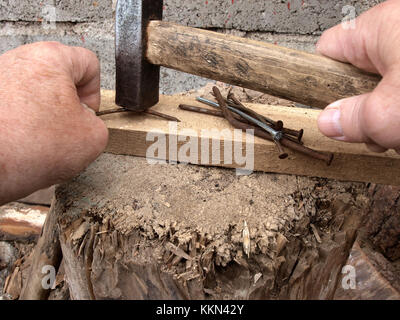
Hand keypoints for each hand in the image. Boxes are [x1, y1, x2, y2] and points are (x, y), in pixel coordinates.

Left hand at [0, 42, 107, 204]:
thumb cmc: (28, 146)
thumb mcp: (93, 138)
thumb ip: (98, 124)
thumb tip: (85, 125)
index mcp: (50, 58)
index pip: (89, 63)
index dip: (94, 93)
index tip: (87, 115)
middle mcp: (19, 61)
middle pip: (59, 79)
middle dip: (67, 108)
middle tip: (67, 131)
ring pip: (36, 96)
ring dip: (45, 118)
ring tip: (41, 142)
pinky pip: (15, 108)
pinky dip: (23, 126)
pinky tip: (23, 145)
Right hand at [316, 0, 399, 153]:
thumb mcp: (391, 112)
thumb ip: (353, 119)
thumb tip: (328, 122)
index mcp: (382, 26)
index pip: (326, 51)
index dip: (318, 81)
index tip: (318, 105)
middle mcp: (399, 33)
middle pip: (356, 77)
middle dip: (361, 112)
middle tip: (373, 132)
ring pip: (384, 89)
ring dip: (387, 119)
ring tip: (397, 134)